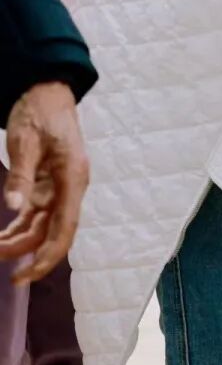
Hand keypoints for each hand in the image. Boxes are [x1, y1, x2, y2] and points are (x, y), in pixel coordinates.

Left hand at [0, 83, 88, 282]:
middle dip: (30, 254)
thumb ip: (20, 176)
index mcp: (73, 176)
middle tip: (7, 274)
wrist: (46, 90)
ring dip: (22, 242)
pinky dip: (20, 227)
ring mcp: (60, 186)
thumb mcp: (24, 141)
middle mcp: (71, 186)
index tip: (27, 274)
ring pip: (44, 225)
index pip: (65, 227)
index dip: (48, 255)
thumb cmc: (39, 111)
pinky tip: (3, 237)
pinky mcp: (48, 184)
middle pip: (54, 231)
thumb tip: (12, 208)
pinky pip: (36, 214)